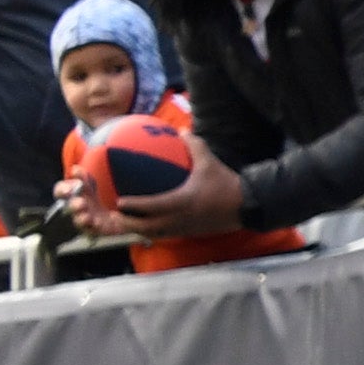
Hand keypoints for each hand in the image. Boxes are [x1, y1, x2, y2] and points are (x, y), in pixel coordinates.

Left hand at [101, 139, 250, 238]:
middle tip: (115, 215)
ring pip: (154, 234)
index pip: (152, 206)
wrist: (248, 206)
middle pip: (147, 227)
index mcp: (182, 201)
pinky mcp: (190, 232)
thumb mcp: (209, 162)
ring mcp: (184, 228)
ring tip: (126, 223)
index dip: (133, 205)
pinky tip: (149, 224)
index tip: (118, 202)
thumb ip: (194, 145)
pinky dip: (152, 231)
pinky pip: (165, 234)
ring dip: (138, 230)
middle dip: (128, 224)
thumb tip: (181, 130)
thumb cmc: (226, 183)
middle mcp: (180, 218)